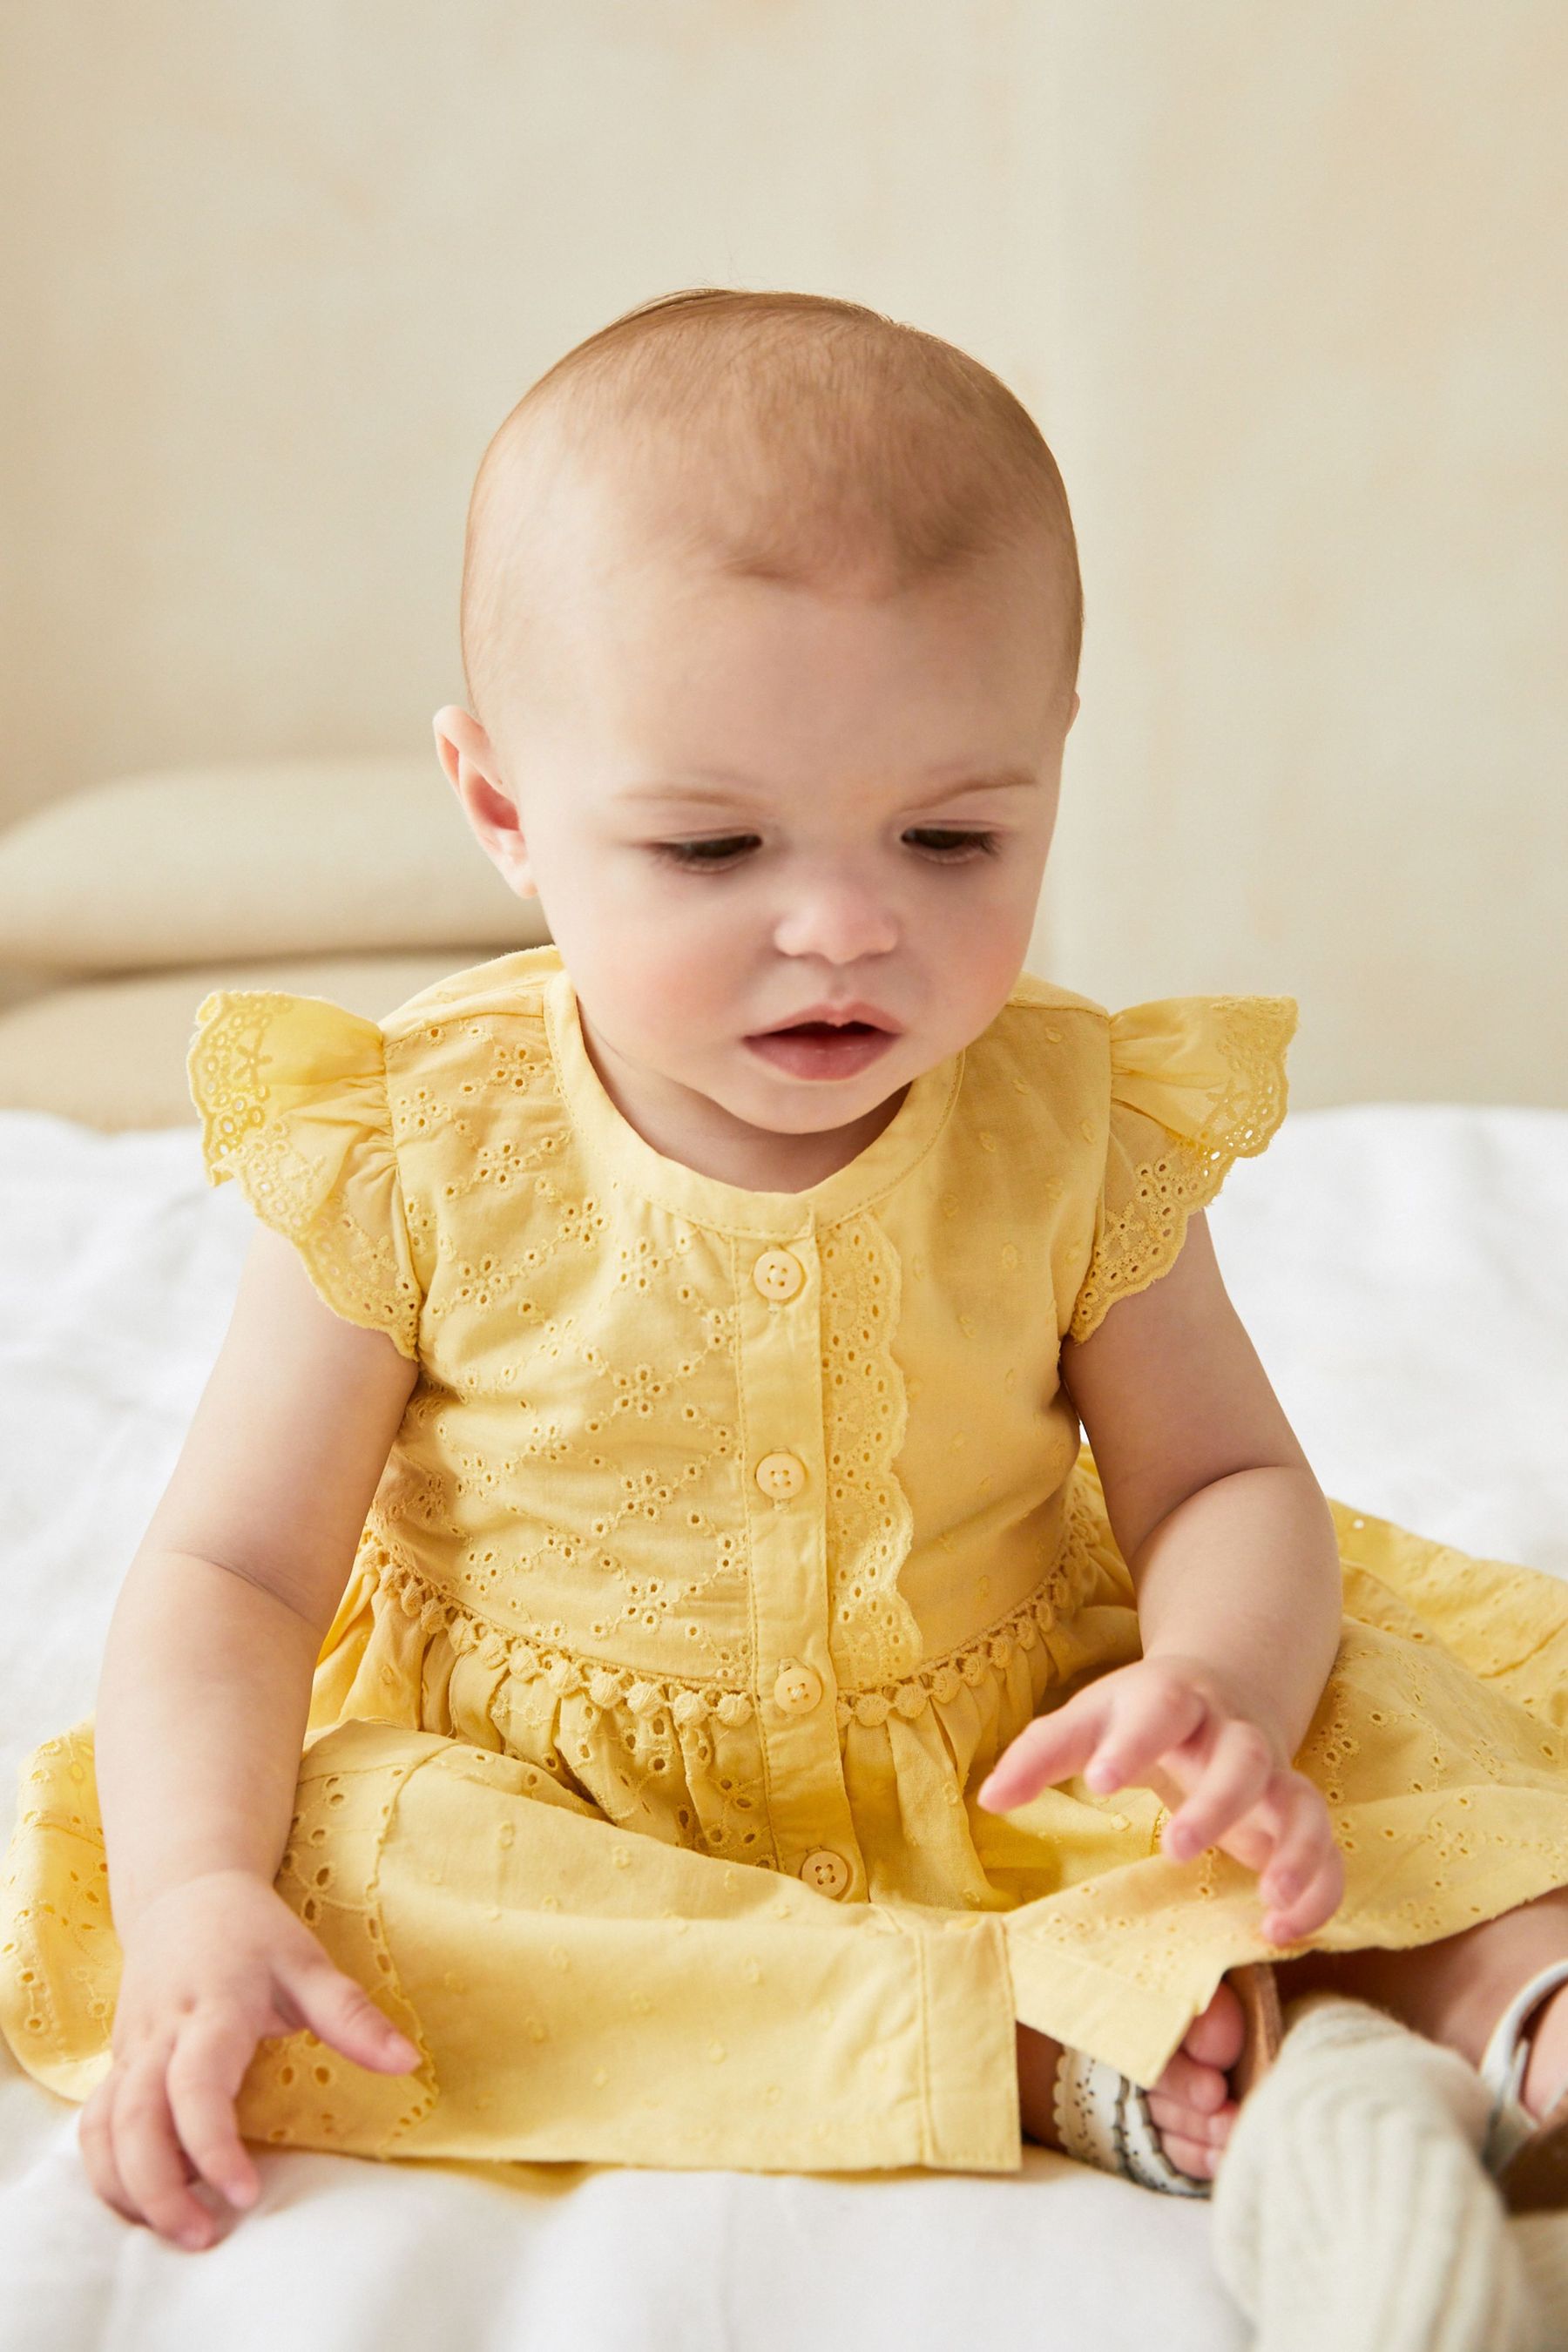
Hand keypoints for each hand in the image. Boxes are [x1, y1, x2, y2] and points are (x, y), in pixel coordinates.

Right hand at [79, 1868, 420, 2249]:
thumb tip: (408, 2064)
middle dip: (159, 2189)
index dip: (211, 2144)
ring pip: (103, 2130)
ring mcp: (130, 2052)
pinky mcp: (117, 2066)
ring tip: (177, 2232)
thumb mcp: (308, 1963)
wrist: (184, 1896)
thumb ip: (352, 2016)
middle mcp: (159, 2036)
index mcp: (211, 2008)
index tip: (242, 2193)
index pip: (195, 2085)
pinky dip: (108, 2171)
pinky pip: (95, 2126)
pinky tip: (147, 2203)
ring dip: (127, 2189)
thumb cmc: (253, 1933)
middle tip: (204, 2238)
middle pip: (134, 2121)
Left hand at [976, 1653, 1344, 1945]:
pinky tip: (1286, 1928)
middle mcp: (1232, 1734)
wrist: (1224, 1689)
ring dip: (1293, 1849)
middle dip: (1217, 1801)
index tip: (1100, 1779)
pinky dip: (1320, 1887)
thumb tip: (989, 1798)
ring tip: (1270, 1898)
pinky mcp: (1296, 1816)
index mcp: (1174, 1700)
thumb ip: (1040, 1756)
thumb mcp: (1088, 1720)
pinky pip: (1327, 1847)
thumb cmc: (1140, 1717)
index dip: (1134, 1741)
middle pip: (1243, 1755)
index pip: (1160, 1707)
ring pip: (1299, 1801)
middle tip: (1177, 1848)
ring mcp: (1273, 1775)